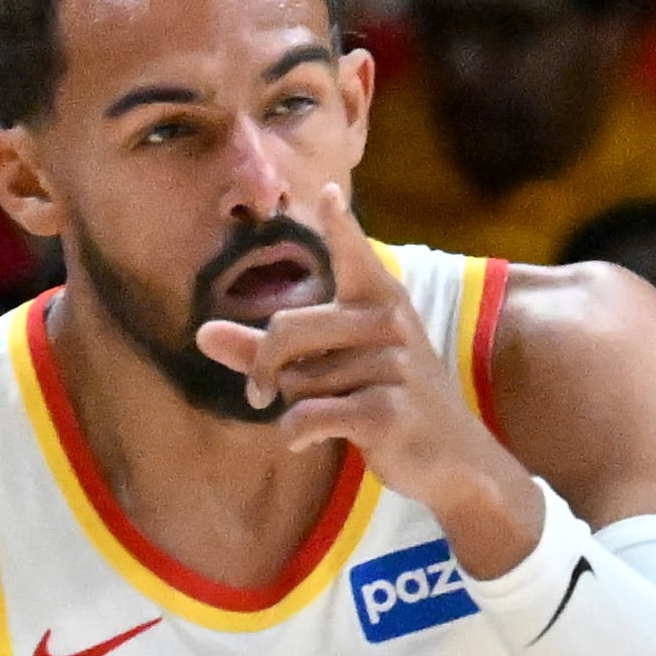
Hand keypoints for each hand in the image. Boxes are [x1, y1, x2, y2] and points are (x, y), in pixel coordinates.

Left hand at [194, 184, 542, 574]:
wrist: (455, 459)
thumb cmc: (384, 401)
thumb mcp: (333, 368)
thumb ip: (264, 349)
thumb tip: (200, 333)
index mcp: (378, 299)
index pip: (354, 254)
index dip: (340, 225)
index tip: (328, 195)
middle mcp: (388, 323)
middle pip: (285, 328)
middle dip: (263, 367)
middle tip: (259, 394)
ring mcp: (392, 366)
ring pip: (297, 383)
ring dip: (294, 409)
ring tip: (330, 415)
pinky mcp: (387, 410)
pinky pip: (308, 416)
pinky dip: (295, 435)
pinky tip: (307, 442)